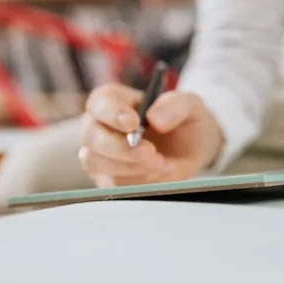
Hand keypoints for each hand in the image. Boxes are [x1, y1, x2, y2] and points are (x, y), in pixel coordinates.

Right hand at [78, 84, 224, 186]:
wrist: (191, 149)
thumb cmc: (183, 120)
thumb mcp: (190, 105)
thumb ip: (175, 105)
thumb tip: (154, 118)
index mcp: (113, 99)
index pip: (100, 103)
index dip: (113, 113)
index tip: (134, 123)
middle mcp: (99, 126)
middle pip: (92, 137)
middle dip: (122, 148)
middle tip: (151, 152)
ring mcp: (100, 154)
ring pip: (97, 163)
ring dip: (131, 167)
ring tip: (162, 163)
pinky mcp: (108, 177)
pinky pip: (112, 184)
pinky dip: (138, 181)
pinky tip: (159, 173)